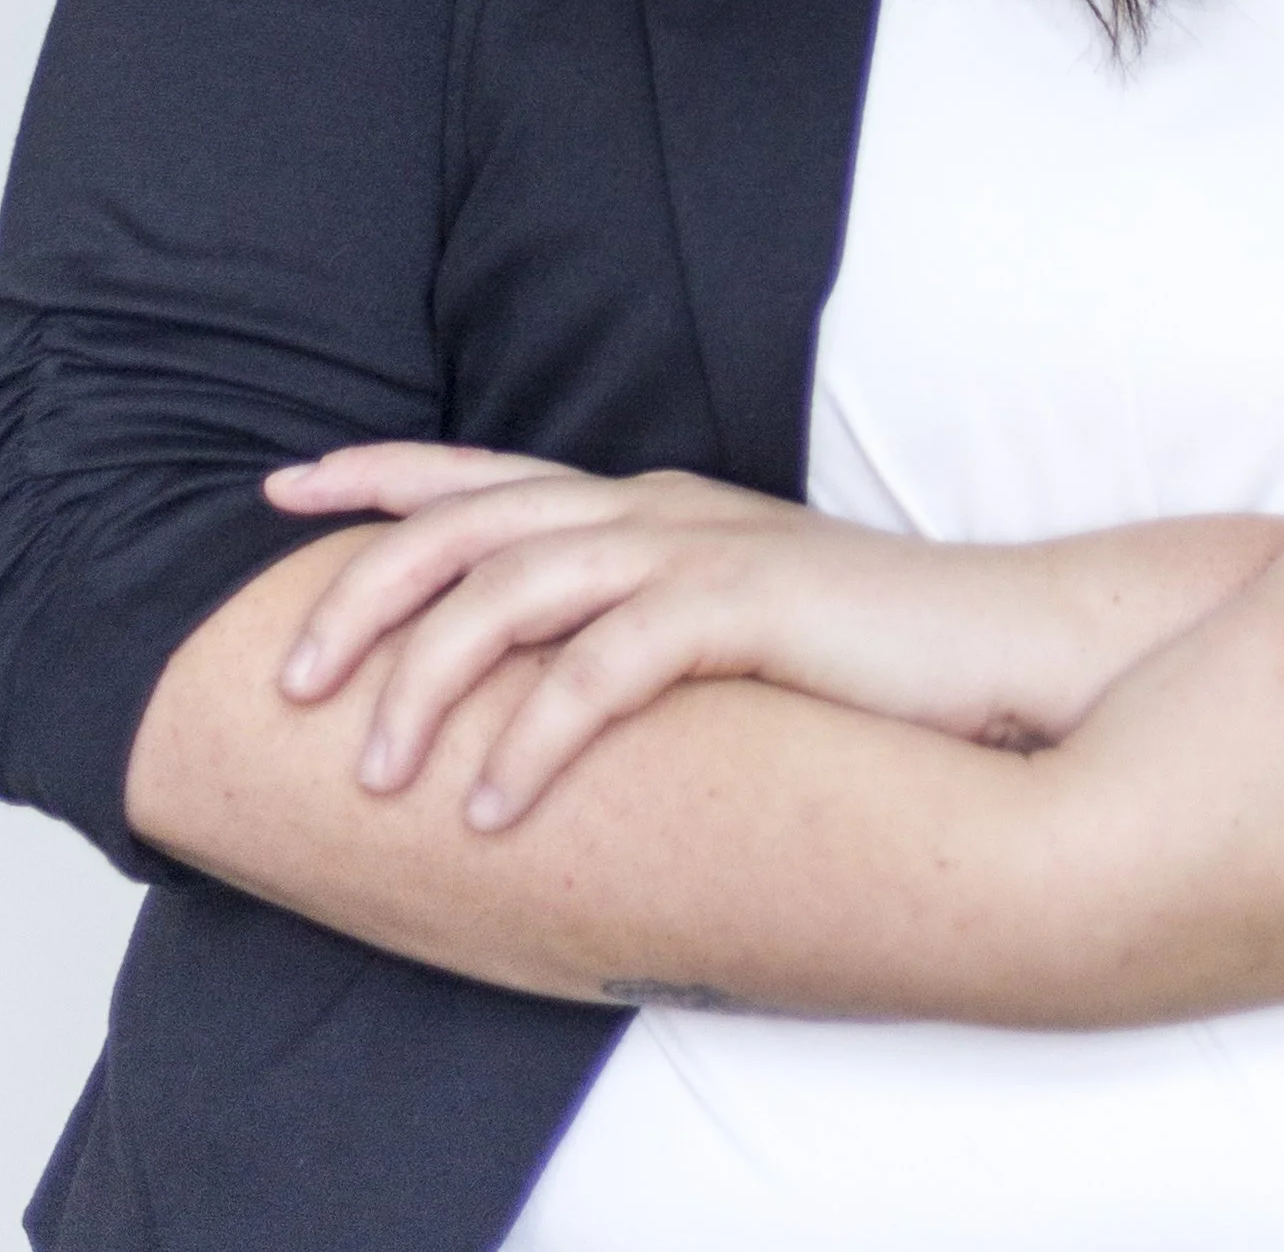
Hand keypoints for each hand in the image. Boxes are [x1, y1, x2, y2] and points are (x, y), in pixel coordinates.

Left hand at [265, 443, 1094, 825]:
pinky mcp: (744, 606)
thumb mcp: (727, 628)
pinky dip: (533, 738)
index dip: (376, 476)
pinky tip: (492, 809)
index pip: (482, 474)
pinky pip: (603, 668)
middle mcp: (656, 508)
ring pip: (513, 590)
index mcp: (645, 505)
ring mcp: (699, 549)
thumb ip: (638, 628)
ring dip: (427, 684)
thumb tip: (533, 689)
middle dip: (360, 596)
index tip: (278, 490)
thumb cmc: (865, 663)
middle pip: (467, 525)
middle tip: (290, 686)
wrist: (1004, 651)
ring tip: (380, 779)